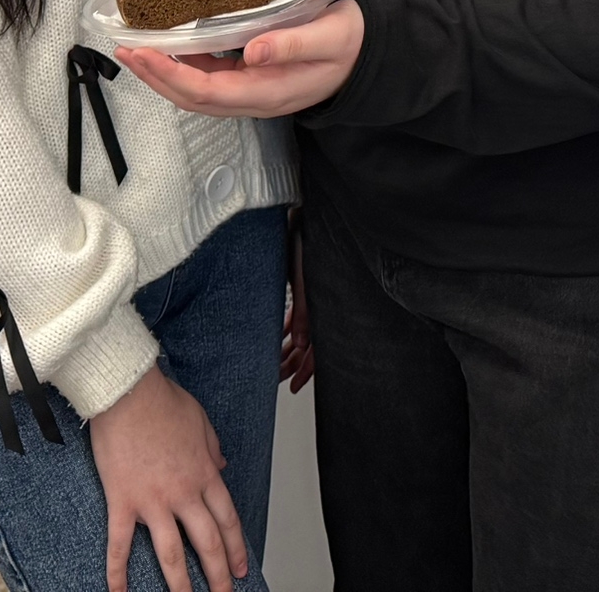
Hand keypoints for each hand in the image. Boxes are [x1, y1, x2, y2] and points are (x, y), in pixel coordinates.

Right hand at [90, 365, 246, 591]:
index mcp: (205, 473)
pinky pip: (121, 544)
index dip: (236, 548)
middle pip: (207, 543)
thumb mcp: (202, 422)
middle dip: (217, 575)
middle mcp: (184, 493)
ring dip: (180, 584)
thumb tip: (222, 466)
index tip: (240, 568)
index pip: (227, 520)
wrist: (129, 392)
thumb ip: (213, 449)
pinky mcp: (123, 502)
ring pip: (172, 553)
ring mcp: (153, 501)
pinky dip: (118, 572)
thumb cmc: (163, 402)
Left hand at [120, 0, 365, 118]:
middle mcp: (254, 99)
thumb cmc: (349, 42)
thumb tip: (252, 52)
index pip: (207, 91)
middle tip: (125, 48)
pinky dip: (183, 65)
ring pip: (195, 91)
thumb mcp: (329, 36)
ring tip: (136, 47)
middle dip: (154, 76)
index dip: (170, 75)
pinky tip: (170, 45)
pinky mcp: (250, 79)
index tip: (143, 51)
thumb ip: (292, 44)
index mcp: (269, 92)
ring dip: (163, 73)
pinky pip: (208, 79)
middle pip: (191, 98)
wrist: (367, 54)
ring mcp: (250, 92)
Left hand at [280, 218, 313, 393]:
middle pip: (308, 344)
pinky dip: (286, 328)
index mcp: (325, 305)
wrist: (299, 214)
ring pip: (301, 332)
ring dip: (287, 348)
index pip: (320, 348)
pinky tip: (276, 335)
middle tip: (277, 376)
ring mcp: (312, 296)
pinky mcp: (303, 286)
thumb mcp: (304, 279)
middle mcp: (320, 303)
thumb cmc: (306, 239)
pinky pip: (296, 315)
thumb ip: (303, 313)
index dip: (308, 370)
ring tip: (273, 361)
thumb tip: (298, 344)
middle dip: (293, 363)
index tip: (294, 385)